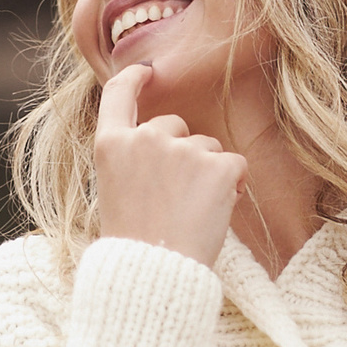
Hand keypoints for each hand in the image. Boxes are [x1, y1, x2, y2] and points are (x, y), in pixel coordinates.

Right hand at [94, 63, 245, 268]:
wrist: (154, 275)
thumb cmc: (133, 245)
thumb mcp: (116, 192)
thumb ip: (134, 160)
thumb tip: (164, 146)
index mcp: (111, 145)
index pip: (118, 94)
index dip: (135, 79)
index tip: (147, 71)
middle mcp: (144, 138)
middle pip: (174, 125)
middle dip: (181, 151)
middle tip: (172, 199)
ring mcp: (182, 149)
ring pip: (208, 146)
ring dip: (207, 173)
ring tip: (189, 214)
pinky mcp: (217, 166)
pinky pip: (235, 165)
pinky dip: (232, 186)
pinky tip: (214, 213)